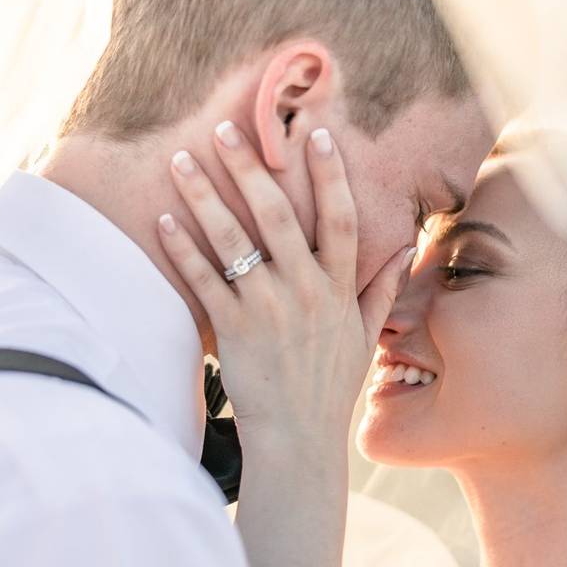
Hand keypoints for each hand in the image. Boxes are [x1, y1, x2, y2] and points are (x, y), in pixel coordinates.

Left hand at [157, 123, 413, 451]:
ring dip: (204, 196)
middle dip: (250, 168)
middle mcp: (305, 290)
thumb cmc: (331, 384)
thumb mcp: (364, 335)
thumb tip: (404, 249)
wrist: (298, 436)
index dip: (330, 174)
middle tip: (225, 129)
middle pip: (277, 216)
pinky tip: (162, 219)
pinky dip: (181, 249)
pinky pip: (203, 280)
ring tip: (180, 159)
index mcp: (338, 287)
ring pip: (233, 240)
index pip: (340, 219)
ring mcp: (267, 308)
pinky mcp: (233, 329)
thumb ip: (382, 289)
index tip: (316, 134)